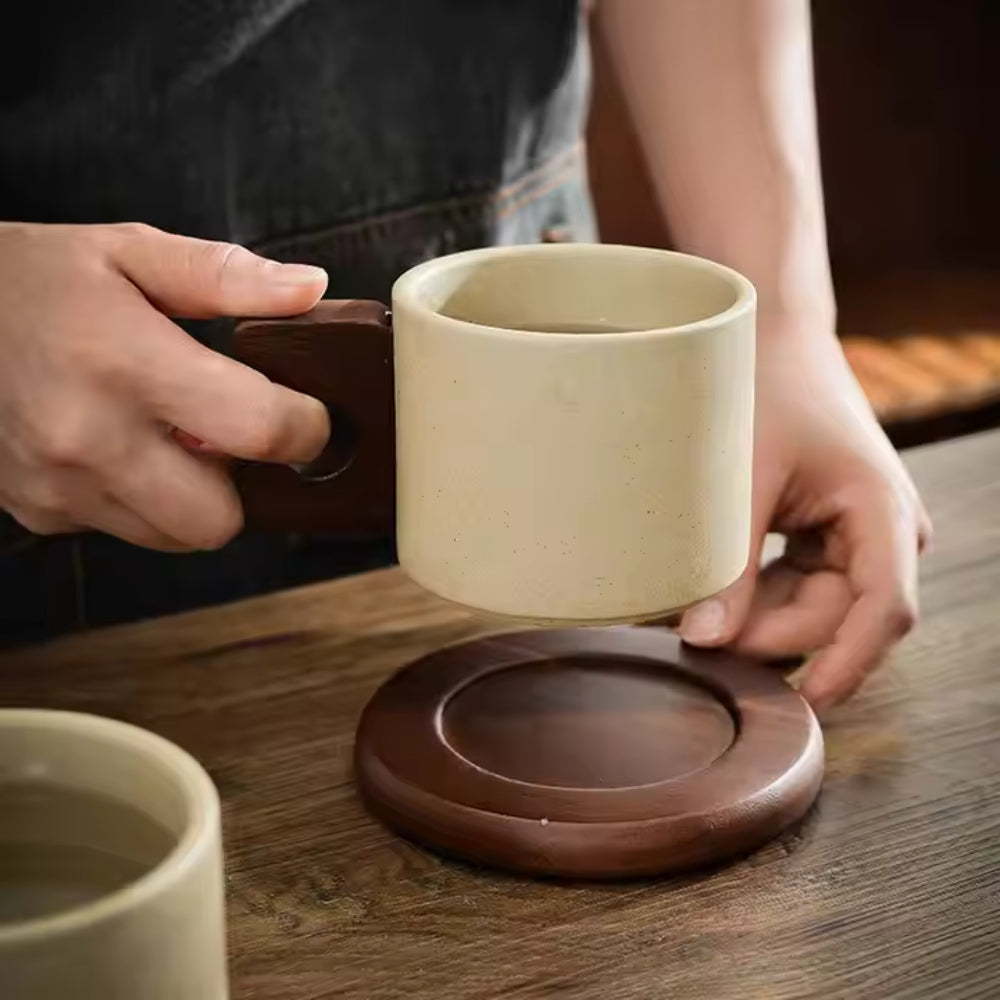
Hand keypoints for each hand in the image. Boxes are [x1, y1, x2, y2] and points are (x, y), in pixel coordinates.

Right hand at [0, 222, 329, 550]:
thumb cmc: (30, 278)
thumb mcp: (128, 251)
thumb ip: (226, 275)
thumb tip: (310, 289)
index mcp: (124, 361)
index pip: (260, 430)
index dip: (307, 430)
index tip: (308, 416)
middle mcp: (88, 437)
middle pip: (222, 519)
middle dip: (248, 484)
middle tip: (234, 434)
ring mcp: (58, 484)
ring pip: (177, 536)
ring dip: (197, 498)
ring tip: (174, 437)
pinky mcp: (39, 510)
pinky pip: (126, 530)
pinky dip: (144, 501)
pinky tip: (124, 448)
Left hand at [679, 322, 932, 711]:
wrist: (772, 341)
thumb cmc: (766, 391)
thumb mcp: (745, 480)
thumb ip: (730, 564)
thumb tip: (704, 639)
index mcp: (881, 510)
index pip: (883, 610)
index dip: (848, 663)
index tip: (808, 702)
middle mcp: (885, 532)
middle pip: (839, 617)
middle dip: (773, 635)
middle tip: (699, 637)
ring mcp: (861, 537)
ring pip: (816, 609)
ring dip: (762, 618)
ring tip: (700, 611)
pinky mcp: (831, 538)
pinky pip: (801, 588)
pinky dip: (761, 596)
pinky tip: (718, 593)